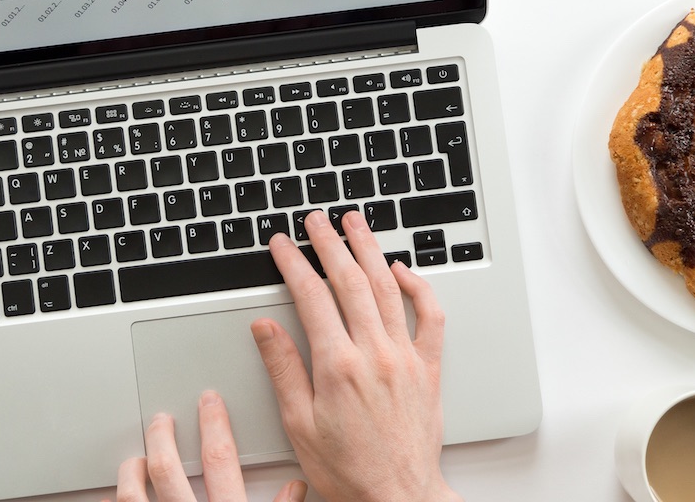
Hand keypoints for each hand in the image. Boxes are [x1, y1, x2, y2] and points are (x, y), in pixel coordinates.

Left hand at [107, 390, 307, 501]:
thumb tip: (296, 487)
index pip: (218, 459)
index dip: (214, 424)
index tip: (209, 400)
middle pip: (166, 469)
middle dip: (161, 437)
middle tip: (161, 420)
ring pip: (134, 496)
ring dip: (132, 472)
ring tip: (135, 460)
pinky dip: (118, 500)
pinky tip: (119, 494)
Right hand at [252, 209, 459, 501]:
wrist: (397, 497)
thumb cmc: (347, 470)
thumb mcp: (299, 424)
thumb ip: (283, 369)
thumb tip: (264, 328)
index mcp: (338, 366)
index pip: (311, 296)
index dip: (293, 263)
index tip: (282, 244)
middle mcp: (375, 354)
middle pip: (350, 281)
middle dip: (329, 243)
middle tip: (316, 220)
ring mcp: (405, 358)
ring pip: (388, 288)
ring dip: (369, 250)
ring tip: (355, 224)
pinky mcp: (428, 368)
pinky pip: (430, 317)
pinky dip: (418, 287)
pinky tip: (402, 270)